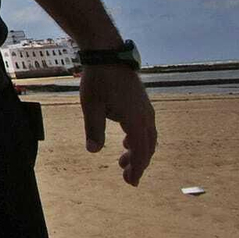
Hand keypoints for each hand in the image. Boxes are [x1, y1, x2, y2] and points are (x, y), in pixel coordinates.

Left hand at [79, 65, 156, 185]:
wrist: (107, 54)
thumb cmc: (98, 80)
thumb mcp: (91, 105)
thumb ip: (94, 129)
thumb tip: (93, 151)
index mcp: (136, 119)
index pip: (141, 151)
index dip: (137, 169)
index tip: (131, 183)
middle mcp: (145, 116)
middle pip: (147, 146)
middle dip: (138, 163)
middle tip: (127, 177)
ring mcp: (145, 108)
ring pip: (147, 137)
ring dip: (138, 151)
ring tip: (123, 162)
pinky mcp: (140, 103)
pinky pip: (144, 127)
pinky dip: (138, 138)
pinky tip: (127, 142)